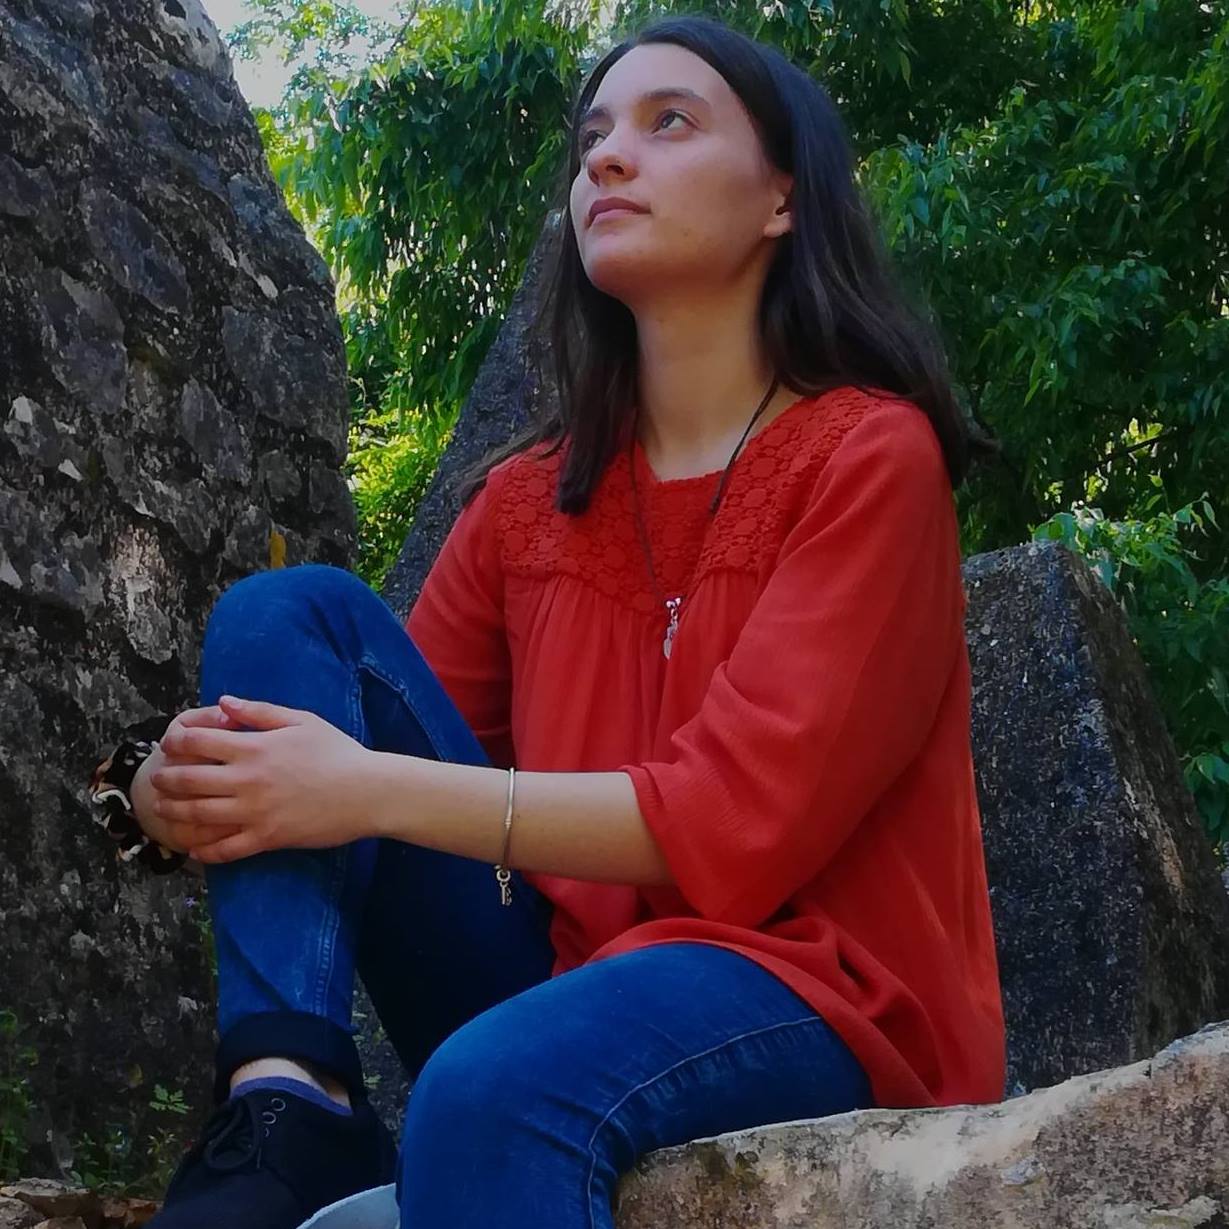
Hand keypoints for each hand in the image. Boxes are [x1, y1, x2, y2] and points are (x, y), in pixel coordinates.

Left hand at [148, 695, 374, 863]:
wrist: (366, 791)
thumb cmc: (337, 752)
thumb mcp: (301, 721)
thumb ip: (259, 712)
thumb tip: (223, 703)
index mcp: (254, 748)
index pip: (198, 742)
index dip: (176, 742)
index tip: (169, 745)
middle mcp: (247, 780)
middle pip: (189, 780)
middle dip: (166, 779)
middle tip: (158, 780)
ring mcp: (254, 812)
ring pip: (198, 815)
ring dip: (174, 812)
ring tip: (163, 810)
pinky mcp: (266, 838)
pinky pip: (225, 849)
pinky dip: (204, 851)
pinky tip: (194, 849)